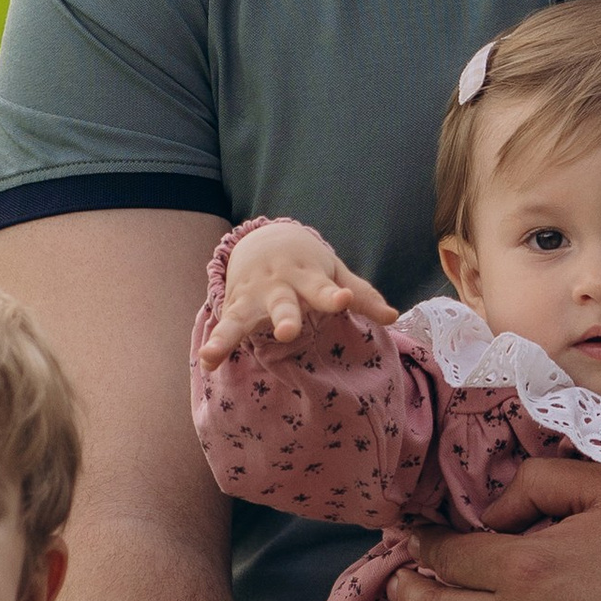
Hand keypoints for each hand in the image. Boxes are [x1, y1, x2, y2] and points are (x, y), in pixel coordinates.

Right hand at [201, 221, 395, 361]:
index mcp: (309, 275)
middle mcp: (280, 284)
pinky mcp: (237, 306)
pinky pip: (225, 326)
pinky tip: (207, 363)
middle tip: (286, 331)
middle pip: (283, 302)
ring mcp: (255, 295)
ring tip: (215, 354)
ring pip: (242, 317)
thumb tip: (393, 316)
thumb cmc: (309, 264)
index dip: (334, 295)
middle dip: (284, 316)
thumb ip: (361, 295)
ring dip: (231, 335)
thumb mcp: (335, 273)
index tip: (343, 300)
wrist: (266, 238)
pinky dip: (215, 344)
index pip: (324, 288)